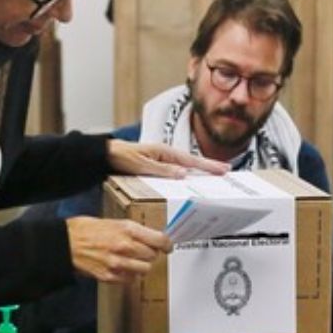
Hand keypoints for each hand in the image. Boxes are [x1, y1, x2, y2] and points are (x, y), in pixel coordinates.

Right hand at [66, 216, 171, 282]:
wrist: (65, 243)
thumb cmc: (86, 229)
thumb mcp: (113, 222)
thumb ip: (133, 231)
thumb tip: (149, 237)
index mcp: (128, 229)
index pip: (159, 240)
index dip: (167, 245)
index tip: (167, 247)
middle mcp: (125, 246)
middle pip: (153, 256)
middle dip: (150, 254)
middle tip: (144, 251)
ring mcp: (118, 263)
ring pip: (145, 270)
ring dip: (141, 266)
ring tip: (133, 261)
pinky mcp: (110, 276)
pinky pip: (131, 280)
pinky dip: (130, 275)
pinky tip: (122, 268)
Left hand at [107, 140, 228, 178]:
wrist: (106, 155)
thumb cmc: (122, 157)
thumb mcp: (142, 165)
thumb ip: (162, 170)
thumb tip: (183, 173)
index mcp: (164, 152)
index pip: (191, 160)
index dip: (208, 165)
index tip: (223, 169)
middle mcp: (165, 155)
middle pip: (192, 162)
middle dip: (209, 167)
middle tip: (226, 172)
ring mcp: (162, 160)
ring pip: (185, 166)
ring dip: (199, 170)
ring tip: (214, 176)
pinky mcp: (157, 166)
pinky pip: (176, 170)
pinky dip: (186, 173)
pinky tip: (191, 179)